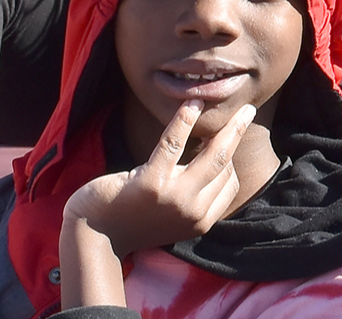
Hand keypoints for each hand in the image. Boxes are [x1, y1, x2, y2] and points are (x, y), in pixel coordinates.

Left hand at [65, 102, 256, 256]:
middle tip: (247, 113)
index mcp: (200, 221)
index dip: (231, 158)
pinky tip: (191, 106)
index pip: (230, 184)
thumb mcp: (171, 216)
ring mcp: (173, 197)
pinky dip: (184, 121)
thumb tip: (210, 165)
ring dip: (228, 127)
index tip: (228, 137)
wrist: (94, 236)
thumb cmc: (129, 221)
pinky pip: (173, 144)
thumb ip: (192, 198)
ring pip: (212, 154)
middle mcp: (192, 211)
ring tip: (230, 107)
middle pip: (226, 164)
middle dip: (239, 134)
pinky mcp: (150, 182)